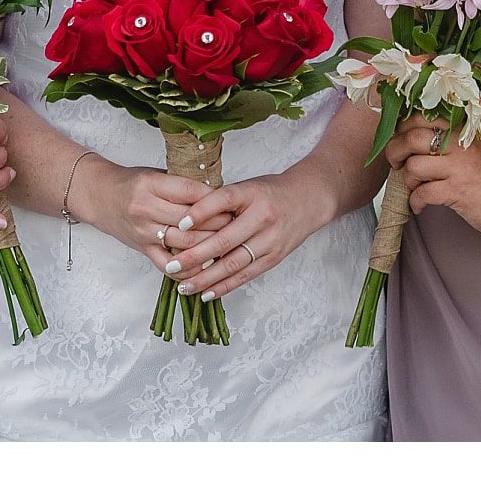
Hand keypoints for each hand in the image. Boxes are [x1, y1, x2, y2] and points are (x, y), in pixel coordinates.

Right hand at [81, 161, 219, 270]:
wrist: (100, 196)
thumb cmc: (131, 183)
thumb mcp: (157, 173)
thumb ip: (183, 185)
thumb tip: (219, 194)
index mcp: (152, 184)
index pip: (191, 192)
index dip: (215, 199)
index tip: (232, 202)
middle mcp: (146, 209)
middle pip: (191, 221)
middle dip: (219, 223)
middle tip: (237, 223)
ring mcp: (143, 232)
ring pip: (184, 244)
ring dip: (209, 246)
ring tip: (227, 243)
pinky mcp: (142, 249)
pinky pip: (168, 266)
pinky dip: (188, 269)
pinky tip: (204, 265)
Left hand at [155, 169, 338, 303]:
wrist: (309, 199)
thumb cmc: (271, 192)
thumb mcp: (247, 187)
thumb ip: (221, 201)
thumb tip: (186, 219)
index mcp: (252, 194)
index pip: (223, 200)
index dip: (200, 212)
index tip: (178, 224)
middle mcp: (262, 218)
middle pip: (225, 240)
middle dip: (195, 256)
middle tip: (172, 265)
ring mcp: (270, 240)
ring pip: (234, 264)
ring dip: (206, 278)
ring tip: (184, 286)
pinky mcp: (274, 258)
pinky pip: (246, 275)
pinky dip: (225, 286)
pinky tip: (207, 293)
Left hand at [384, 117, 480, 242]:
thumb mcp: (476, 148)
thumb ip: (450, 140)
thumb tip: (411, 137)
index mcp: (462, 131)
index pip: (420, 118)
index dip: (401, 129)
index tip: (398, 140)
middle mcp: (460, 146)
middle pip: (411, 138)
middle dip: (394, 152)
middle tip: (395, 163)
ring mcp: (459, 168)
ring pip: (414, 167)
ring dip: (406, 180)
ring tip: (414, 187)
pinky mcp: (458, 192)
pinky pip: (423, 193)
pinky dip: (415, 201)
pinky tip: (419, 205)